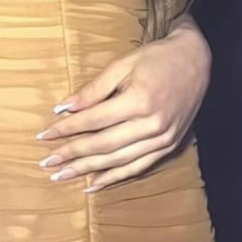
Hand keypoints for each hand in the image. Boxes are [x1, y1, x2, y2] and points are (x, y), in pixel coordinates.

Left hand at [35, 19, 210, 191]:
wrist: (196, 61)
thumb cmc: (156, 57)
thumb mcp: (124, 64)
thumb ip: (95, 88)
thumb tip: (64, 107)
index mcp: (139, 100)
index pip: (94, 120)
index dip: (67, 128)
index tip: (44, 135)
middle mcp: (151, 125)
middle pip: (103, 145)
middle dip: (72, 154)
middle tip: (46, 162)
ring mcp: (162, 140)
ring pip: (118, 161)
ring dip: (87, 171)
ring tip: (62, 175)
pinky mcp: (168, 147)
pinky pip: (137, 168)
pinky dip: (114, 178)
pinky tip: (93, 184)